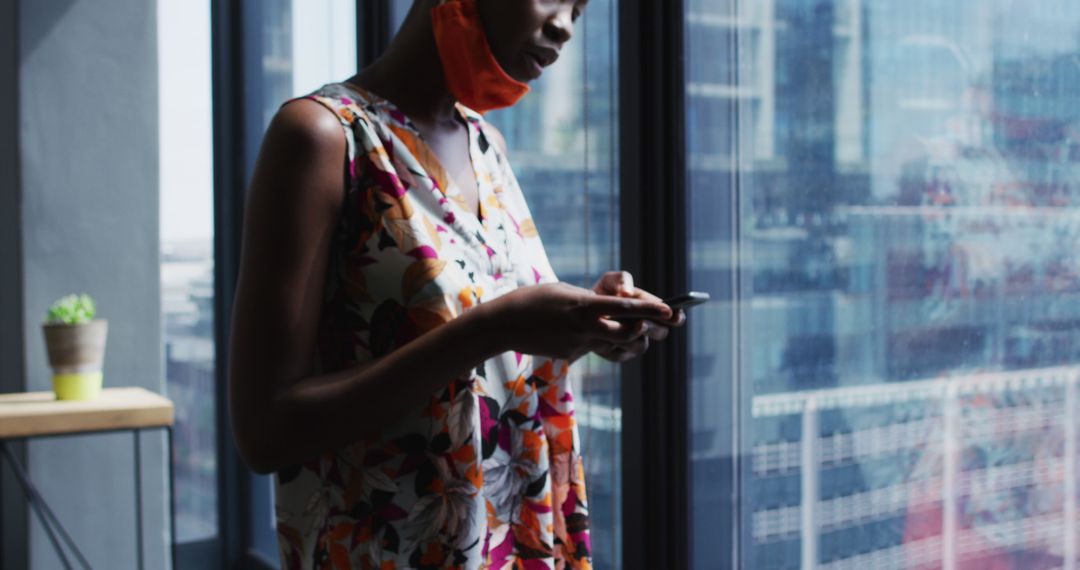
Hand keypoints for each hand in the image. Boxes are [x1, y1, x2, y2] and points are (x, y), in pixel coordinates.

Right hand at [480, 282, 672, 361]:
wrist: (501, 324)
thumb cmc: (532, 299)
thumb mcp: (564, 292)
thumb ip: (590, 301)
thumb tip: (612, 309)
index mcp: (583, 305)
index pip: (626, 308)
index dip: (651, 310)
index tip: (671, 310)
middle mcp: (584, 328)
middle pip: (629, 335)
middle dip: (648, 331)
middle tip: (658, 325)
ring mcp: (578, 346)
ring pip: (617, 348)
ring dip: (631, 342)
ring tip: (637, 332)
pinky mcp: (571, 355)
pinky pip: (596, 350)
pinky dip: (603, 342)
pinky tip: (597, 334)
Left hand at [590, 271, 685, 362]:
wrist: (580, 313)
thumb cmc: (602, 293)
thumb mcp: (610, 281)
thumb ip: (621, 279)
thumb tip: (626, 293)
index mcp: (651, 309)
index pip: (672, 316)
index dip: (675, 316)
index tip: (672, 313)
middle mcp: (646, 328)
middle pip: (660, 333)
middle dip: (652, 327)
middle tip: (641, 322)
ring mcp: (633, 342)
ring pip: (640, 345)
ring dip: (631, 336)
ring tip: (619, 326)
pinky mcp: (617, 354)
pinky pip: (619, 354)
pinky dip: (611, 345)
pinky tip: (602, 336)